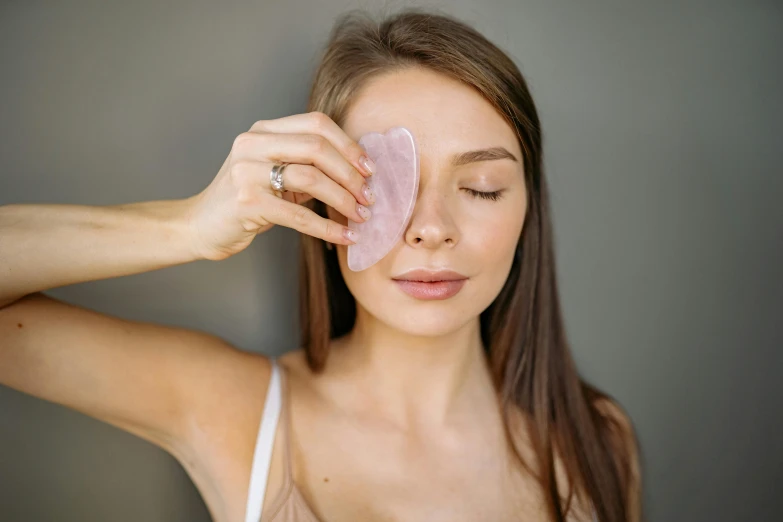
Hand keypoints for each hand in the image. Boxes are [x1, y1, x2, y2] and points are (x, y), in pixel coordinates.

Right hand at [184, 112, 375, 260]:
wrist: (199, 226)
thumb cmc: (246, 201)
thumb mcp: (275, 174)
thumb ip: (308, 166)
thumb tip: (359, 173)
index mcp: (263, 130)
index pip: (316, 124)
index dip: (349, 145)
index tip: (370, 169)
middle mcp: (253, 144)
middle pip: (317, 147)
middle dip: (350, 174)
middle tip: (369, 197)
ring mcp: (246, 171)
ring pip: (310, 178)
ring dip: (343, 199)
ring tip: (360, 216)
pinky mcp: (246, 202)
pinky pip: (298, 215)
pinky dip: (327, 227)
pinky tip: (345, 236)